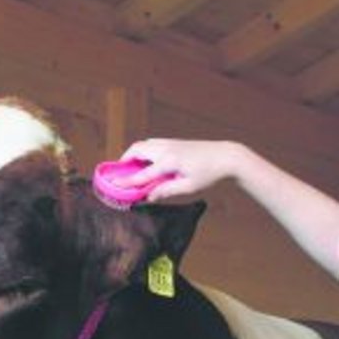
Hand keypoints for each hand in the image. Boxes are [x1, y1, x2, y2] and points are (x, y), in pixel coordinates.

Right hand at [117, 138, 253, 202]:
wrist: (225, 156)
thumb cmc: (209, 173)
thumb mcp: (188, 187)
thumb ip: (166, 191)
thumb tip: (149, 197)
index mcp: (168, 162)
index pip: (141, 174)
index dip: (126, 182)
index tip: (114, 186)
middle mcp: (166, 149)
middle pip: (136, 150)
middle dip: (124, 161)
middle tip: (120, 174)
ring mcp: (169, 143)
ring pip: (143, 144)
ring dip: (133, 154)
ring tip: (131, 168)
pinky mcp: (173, 142)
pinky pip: (151, 143)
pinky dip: (143, 151)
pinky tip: (146, 162)